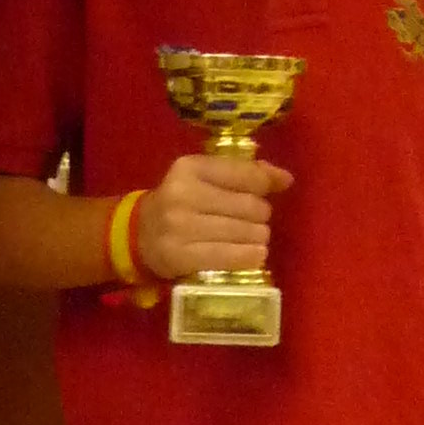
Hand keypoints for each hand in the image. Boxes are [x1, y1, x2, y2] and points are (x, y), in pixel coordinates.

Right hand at [134, 149, 286, 283]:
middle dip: (260, 216)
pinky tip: (254, 255)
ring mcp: (179, 226)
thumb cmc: (181, 203)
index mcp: (190, 167)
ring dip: (257, 237)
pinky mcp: (179, 255)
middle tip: (254, 222)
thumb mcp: (204, 179)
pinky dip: (249, 256)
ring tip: (253, 239)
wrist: (138, 235)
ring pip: (244, 232)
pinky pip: (230, 256)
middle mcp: (182, 193)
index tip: (265, 194)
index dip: (264, 185)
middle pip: (249, 206)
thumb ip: (244, 173)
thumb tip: (285, 178)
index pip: (246, 174)